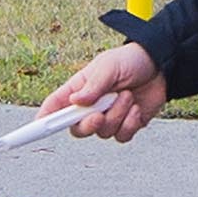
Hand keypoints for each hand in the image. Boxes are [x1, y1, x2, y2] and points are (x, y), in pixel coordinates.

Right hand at [36, 38, 171, 142]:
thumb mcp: (109, 67)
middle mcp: (90, 106)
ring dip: (117, 116)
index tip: (35, 128)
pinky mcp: (126, 125)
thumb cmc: (130, 60)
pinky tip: (136, 108)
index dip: (43, 120)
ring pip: (103, 133)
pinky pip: (122, 136)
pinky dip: (130, 123)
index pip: (55, 107)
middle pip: (77, 129)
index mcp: (79, 89)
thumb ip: (93, 86)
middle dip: (88, 125)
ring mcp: (109, 117)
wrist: (162, 65)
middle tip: (98, 116)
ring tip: (127, 96)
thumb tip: (76, 101)